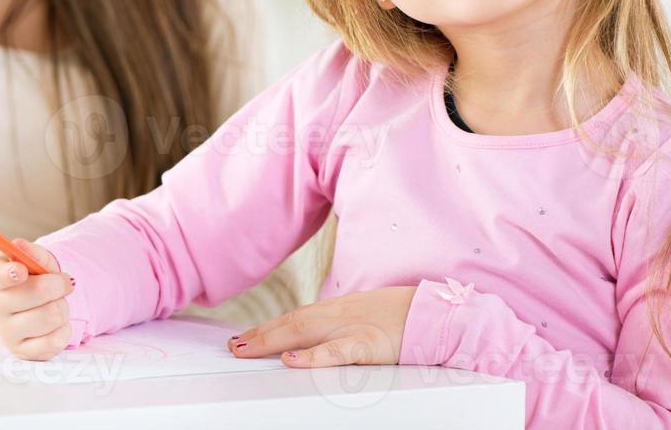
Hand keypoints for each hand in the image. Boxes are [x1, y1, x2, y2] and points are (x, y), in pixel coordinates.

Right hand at [0, 238, 73, 360]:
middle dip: (59, 283)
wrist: (32, 304)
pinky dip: (65, 328)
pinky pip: (57, 340)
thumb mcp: (30, 259)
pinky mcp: (23, 352)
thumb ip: (30, 252)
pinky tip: (55, 324)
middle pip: (37, 292)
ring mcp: (6, 333)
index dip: (10, 274)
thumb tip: (20, 246)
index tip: (22, 270)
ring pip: (52, 315)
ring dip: (63, 305)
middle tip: (64, 282)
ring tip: (56, 303)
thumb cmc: (29, 278)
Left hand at [228, 286, 416, 367]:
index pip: (297, 316)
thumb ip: (344, 325)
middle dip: (261, 334)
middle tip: (235, 345)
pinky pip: (334, 352)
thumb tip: (322, 336)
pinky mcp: (367, 345)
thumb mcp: (368, 317)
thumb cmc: (405, 317)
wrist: (435, 313)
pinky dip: (310, 356)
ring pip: (303, 332)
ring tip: (246, 349)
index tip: (248, 335)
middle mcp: (339, 315)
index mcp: (340, 309)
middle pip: (292, 322)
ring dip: (271, 341)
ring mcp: (351, 328)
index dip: (270, 326)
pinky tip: (290, 360)